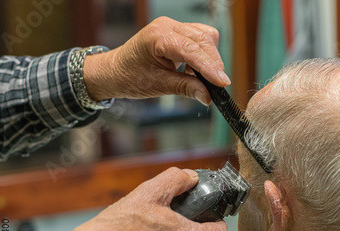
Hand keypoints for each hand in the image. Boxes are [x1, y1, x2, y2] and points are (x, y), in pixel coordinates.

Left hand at [83, 16, 230, 104]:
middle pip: (204, 40)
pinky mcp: (179, 32)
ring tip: (205, 79)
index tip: (223, 83)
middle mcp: (167, 26)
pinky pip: (201, 38)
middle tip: (218, 87)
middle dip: (214, 64)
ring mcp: (174, 26)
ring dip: (211, 59)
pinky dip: (205, 55)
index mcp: (158, 36)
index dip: (210, 67)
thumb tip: (208, 96)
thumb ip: (186, 88)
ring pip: (206, 37)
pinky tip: (197, 70)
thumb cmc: (130, 76)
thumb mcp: (158, 85)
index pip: (192, 49)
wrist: (115, 71)